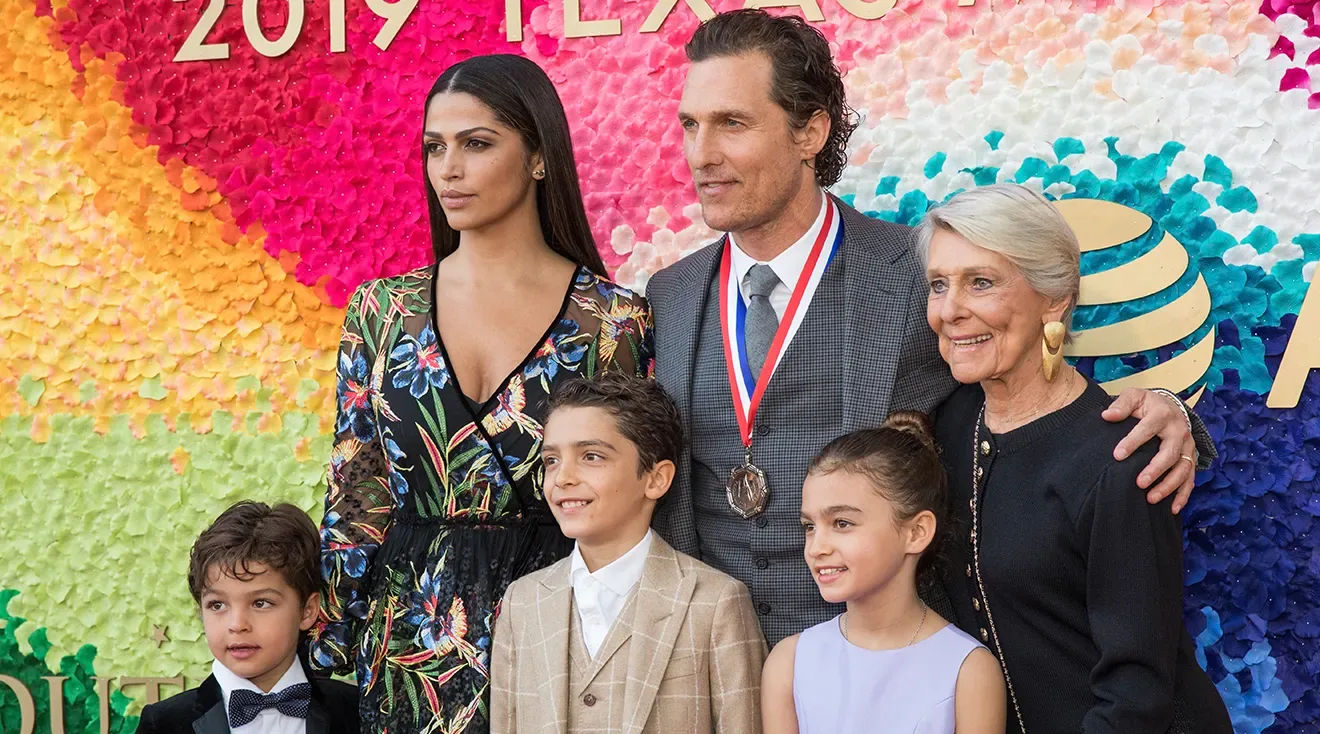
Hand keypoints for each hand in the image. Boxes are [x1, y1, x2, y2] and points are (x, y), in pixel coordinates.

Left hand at [1101, 388, 1195, 513]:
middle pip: (1170, 453)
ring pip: (1183, 469)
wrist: (1169, 405)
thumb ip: (1121, 405)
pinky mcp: (1191, 459)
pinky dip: (1183, 495)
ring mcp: (1188, 447)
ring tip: (1151, 498)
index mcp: (1162, 414)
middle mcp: (1179, 431)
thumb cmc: (1147, 404)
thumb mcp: (1134, 396)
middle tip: (1139, 483)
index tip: (1118, 455)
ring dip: (1168, 486)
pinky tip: (1172, 509)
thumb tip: (1107, 415)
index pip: (1147, 429)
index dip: (1132, 442)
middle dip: (1155, 470)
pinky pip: (1191, 479)